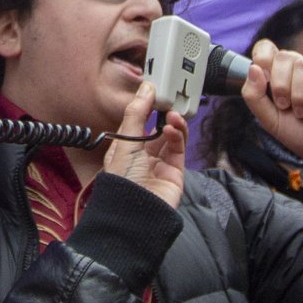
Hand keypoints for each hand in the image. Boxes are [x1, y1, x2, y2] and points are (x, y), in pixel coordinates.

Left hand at [101, 83, 186, 209]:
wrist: (137, 213)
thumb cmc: (123, 182)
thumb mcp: (125, 143)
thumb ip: (136, 114)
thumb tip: (145, 89)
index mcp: (124, 150)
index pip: (136, 123)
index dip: (144, 107)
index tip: (152, 90)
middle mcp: (142, 157)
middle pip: (155, 128)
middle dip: (162, 114)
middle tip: (167, 99)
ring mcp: (159, 165)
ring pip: (170, 136)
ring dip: (172, 123)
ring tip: (172, 114)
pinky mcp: (175, 171)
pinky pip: (178, 148)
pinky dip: (177, 135)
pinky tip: (172, 128)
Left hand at [242, 39, 302, 187]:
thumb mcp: (270, 121)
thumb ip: (254, 96)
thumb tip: (253, 68)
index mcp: (281, 75)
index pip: (266, 49)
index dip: (262, 58)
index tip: (264, 80)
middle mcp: (301, 69)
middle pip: (284, 57)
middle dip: (281, 85)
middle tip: (286, 107)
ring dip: (300, 93)